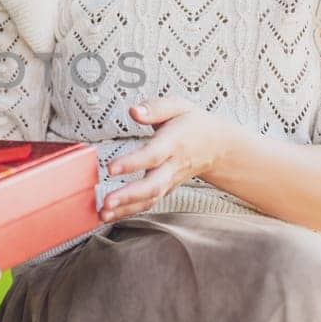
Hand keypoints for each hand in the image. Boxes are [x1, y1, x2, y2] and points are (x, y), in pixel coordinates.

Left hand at [100, 95, 244, 220]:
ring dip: (125, 209)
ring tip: (103, 213)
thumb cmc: (193, 124)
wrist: (217, 146)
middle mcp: (172, 166)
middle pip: (152, 185)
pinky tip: (110, 215)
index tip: (111, 168)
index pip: (153, 155)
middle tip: (107, 201)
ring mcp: (170, 181)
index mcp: (174, 143)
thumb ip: (155, 108)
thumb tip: (134, 111)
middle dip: (128, 195)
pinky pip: (148, 203)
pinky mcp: (165, 189)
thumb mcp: (178, 106)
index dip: (132, 163)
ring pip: (149, 199)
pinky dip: (128, 212)